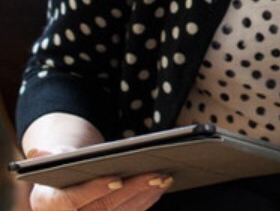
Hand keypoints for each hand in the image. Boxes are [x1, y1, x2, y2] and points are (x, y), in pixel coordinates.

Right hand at [27, 148, 171, 210]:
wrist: (63, 184)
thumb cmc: (61, 167)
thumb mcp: (53, 159)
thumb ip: (48, 157)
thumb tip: (37, 153)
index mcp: (48, 204)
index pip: (72, 201)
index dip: (95, 190)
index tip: (117, 179)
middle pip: (104, 208)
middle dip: (133, 190)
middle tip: (157, 174)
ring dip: (145, 196)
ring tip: (165, 178)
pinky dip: (145, 201)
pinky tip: (160, 187)